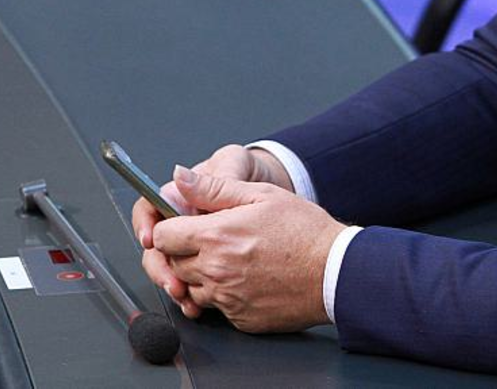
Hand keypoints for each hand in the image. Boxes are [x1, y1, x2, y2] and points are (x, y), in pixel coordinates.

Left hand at [149, 166, 345, 330]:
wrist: (334, 272)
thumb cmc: (304, 230)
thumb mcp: (262, 195)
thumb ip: (214, 188)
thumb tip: (180, 178)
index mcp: (216, 235)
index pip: (161, 236)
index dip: (170, 227)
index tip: (184, 224)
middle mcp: (214, 270)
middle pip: (172, 263)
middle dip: (184, 250)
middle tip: (215, 239)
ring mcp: (225, 298)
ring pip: (190, 287)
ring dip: (201, 274)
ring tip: (233, 258)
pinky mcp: (238, 318)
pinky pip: (215, 306)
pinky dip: (223, 293)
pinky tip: (246, 278)